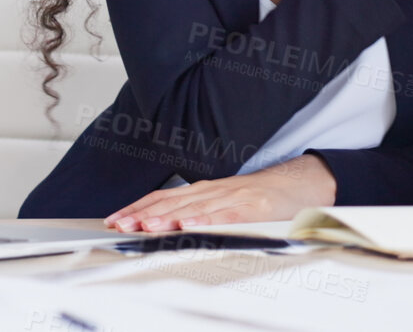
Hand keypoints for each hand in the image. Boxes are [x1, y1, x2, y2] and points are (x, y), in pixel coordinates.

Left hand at [104, 155, 336, 231]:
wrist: (296, 185)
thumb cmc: (257, 199)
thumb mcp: (221, 202)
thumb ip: (195, 210)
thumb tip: (162, 223)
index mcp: (203, 190)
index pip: (163, 197)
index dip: (137, 207)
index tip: (115, 219)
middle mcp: (213, 191)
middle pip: (172, 201)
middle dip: (143, 213)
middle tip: (121, 225)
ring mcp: (232, 198)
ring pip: (195, 208)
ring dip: (169, 217)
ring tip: (147, 226)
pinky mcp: (252, 209)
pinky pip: (226, 216)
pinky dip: (207, 221)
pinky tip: (191, 226)